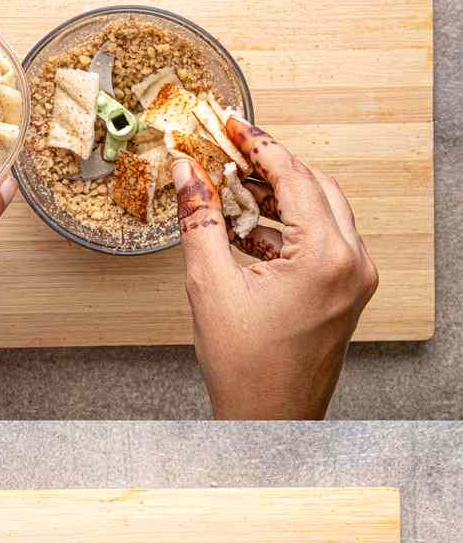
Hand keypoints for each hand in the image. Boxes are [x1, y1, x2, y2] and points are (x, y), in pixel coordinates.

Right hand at [175, 117, 377, 418]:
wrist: (269, 418)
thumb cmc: (245, 366)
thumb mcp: (210, 285)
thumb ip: (199, 221)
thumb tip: (188, 174)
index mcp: (327, 256)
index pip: (294, 176)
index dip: (257, 145)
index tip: (230, 124)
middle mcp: (352, 261)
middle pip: (314, 186)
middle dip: (268, 166)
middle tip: (227, 152)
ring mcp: (354, 277)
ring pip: (320, 211)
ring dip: (276, 197)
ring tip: (228, 193)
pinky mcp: (346, 290)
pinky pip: (320, 241)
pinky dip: (285, 229)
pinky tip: (245, 232)